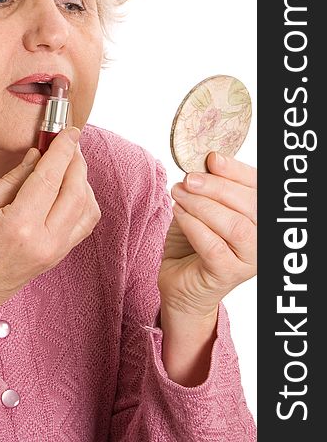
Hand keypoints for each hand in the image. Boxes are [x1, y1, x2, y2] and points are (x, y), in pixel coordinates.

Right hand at [0, 127, 100, 328]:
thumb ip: (11, 179)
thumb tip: (36, 156)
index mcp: (20, 225)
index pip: (50, 178)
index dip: (62, 150)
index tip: (69, 132)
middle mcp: (45, 240)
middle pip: (76, 190)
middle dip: (76, 161)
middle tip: (69, 143)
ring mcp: (56, 251)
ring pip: (87, 207)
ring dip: (83, 181)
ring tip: (69, 165)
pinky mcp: (60, 256)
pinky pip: (85, 224)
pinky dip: (85, 201)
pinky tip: (71, 189)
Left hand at [158, 152, 256, 318]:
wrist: (180, 282)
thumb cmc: (194, 241)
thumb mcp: (202, 207)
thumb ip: (210, 188)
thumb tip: (209, 161)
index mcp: (260, 218)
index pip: (258, 189)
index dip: (237, 171)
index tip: (212, 159)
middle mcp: (262, 240)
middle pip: (249, 205)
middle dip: (216, 186)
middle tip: (190, 179)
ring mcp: (248, 260)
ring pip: (234, 225)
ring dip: (202, 204)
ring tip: (179, 193)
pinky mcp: (226, 274)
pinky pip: (212, 245)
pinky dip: (192, 224)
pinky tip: (178, 212)